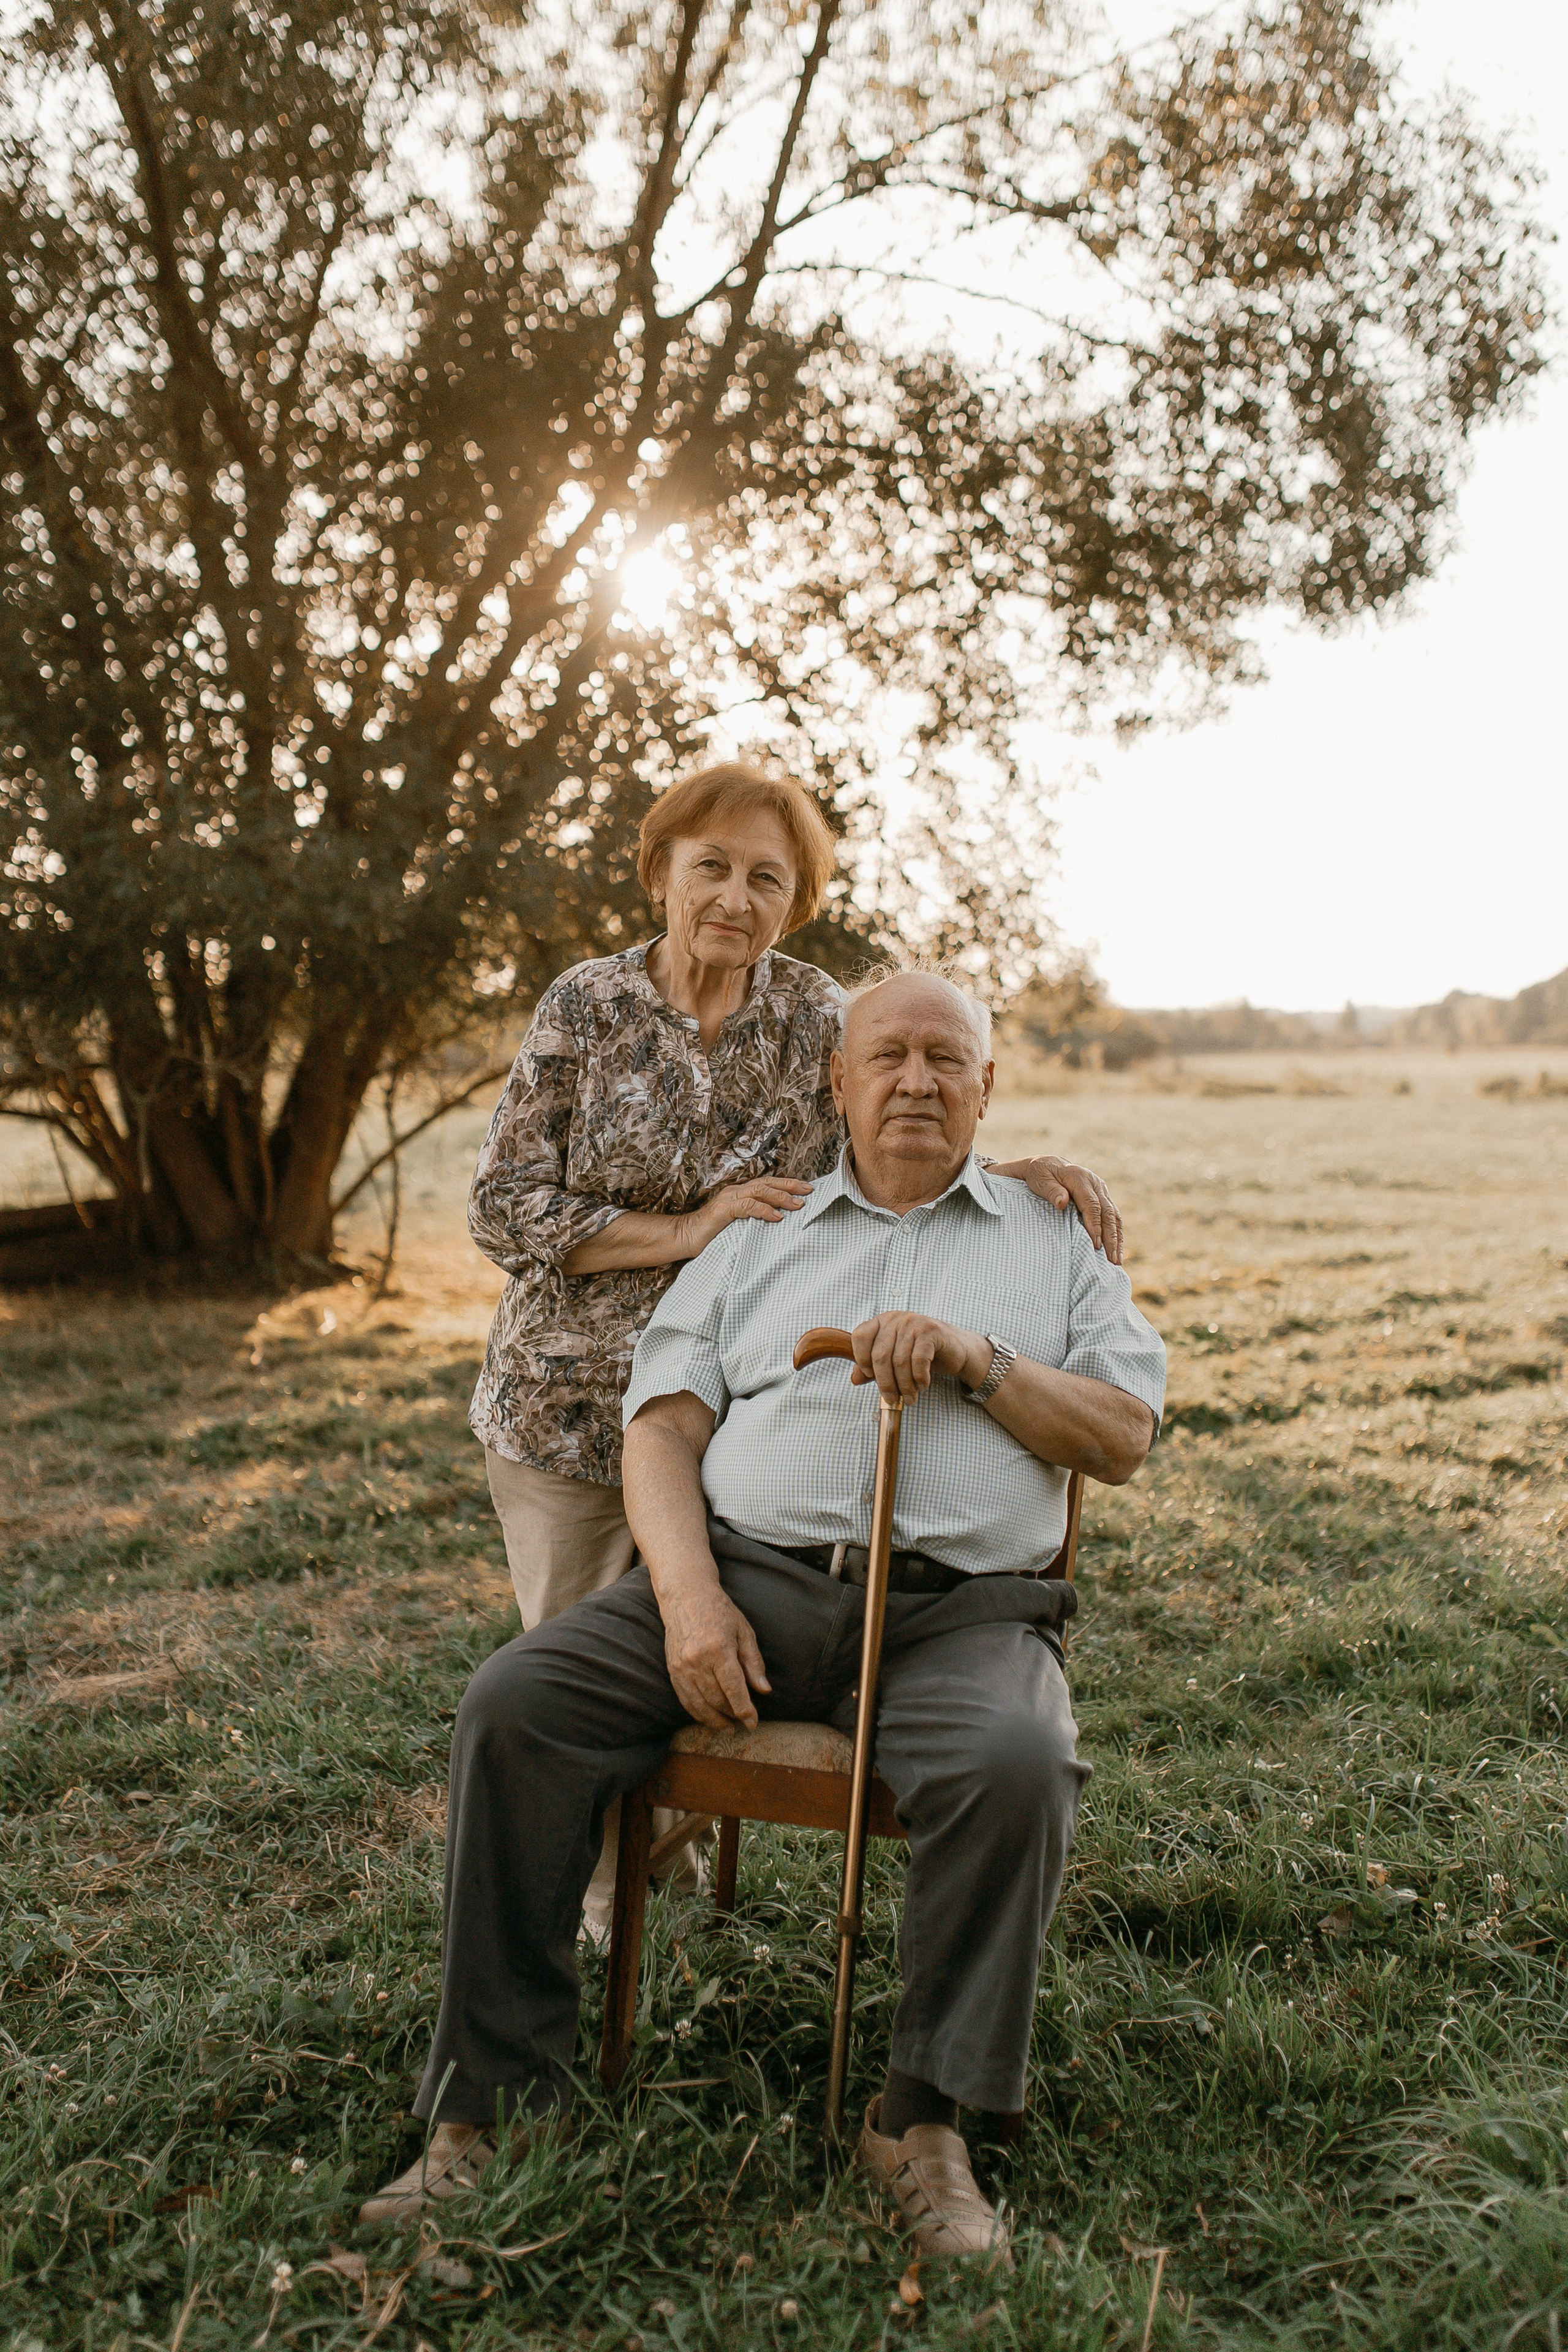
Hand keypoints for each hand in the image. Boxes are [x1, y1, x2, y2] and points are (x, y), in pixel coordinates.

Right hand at [659, 1573, 771, 1728]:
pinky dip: (697, 1712)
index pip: (734, 1688)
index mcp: (719, 1649)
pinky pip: (685, 1698)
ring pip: (699, 1703)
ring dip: (714, 1720)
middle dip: (732, 1715)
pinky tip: (708, 1718)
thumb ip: (754, 1662)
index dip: (744, 1710)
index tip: (753, 1722)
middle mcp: (697, 1660)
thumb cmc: (720, 1612)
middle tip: (744, 1723)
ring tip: (728, 1727)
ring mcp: (682, 1666)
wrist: (686, 1597)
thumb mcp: (744, 1631)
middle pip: (716, 1699)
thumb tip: (764, 1690)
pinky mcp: (672, 1669)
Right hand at [683, 1175, 812, 1253]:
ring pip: (759, 1191)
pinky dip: (764, 1210)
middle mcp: (735, 1191)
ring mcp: (728, 1199)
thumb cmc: (711, 1234)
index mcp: (739, 1193)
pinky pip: (748, 1206)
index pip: (767, 1184)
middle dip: (789, 1185)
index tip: (806, 1189)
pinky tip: (777, 1216)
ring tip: (798, 1204)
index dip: (787, 1184)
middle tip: (809, 1190)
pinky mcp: (723, 1210)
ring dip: (781, 1197)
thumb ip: (754, 1220)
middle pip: (767, 1183)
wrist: (684, 1237)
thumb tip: (779, 1223)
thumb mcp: (738, 1226)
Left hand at [846, 1311, 989, 1404]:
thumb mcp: (894, 1360)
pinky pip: (918, 1360)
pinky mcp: (931, 1331)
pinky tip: (923, 1385)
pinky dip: (919, 1378)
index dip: (861, 1359)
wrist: (955, 1349)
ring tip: (910, 1398)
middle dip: (885, 1382)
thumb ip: (872, 1368)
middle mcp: (895, 1318)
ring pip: (899, 1361)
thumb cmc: (921, 1354)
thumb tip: (854, 1379)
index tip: (870, 1376)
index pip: (860, 1336)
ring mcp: (913, 1322)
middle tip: (892, 1399)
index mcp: (882, 1322)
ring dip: (904, 1385)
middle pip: (880, 1355)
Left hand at [1021, 1157, 1122, 1263]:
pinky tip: (1116, 1249)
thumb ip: (1052, 1191)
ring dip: (1117, 1238)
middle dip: (1111, 1237)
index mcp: (1080, 1178)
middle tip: (1111, 1260)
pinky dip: (1116, 1233)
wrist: (1049, 1164)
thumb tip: (1062, 1203)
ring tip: (1117, 1261)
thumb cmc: (1041, 1175)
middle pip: (1108, 1212)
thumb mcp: (1041, 1180)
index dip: (1095, 1225)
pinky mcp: (1103, 1196)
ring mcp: (1101, 1190)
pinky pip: (1113, 1216)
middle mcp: (1095, 1183)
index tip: (1095, 1245)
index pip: (1091, 1205)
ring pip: (1114, 1215)